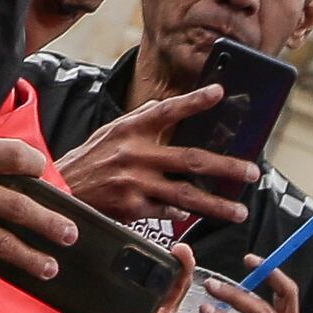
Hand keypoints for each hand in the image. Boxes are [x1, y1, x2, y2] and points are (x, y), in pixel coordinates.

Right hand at [52, 83, 257, 231]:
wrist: (61, 191)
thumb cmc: (89, 161)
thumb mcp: (110, 133)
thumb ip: (140, 122)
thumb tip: (167, 108)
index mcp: (130, 129)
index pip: (168, 110)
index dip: (195, 101)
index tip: (219, 93)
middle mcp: (135, 154)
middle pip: (191, 160)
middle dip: (226, 168)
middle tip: (251, 172)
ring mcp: (135, 183)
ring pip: (186, 196)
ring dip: (216, 205)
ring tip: (239, 212)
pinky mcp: (132, 208)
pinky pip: (167, 213)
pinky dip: (182, 216)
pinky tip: (194, 218)